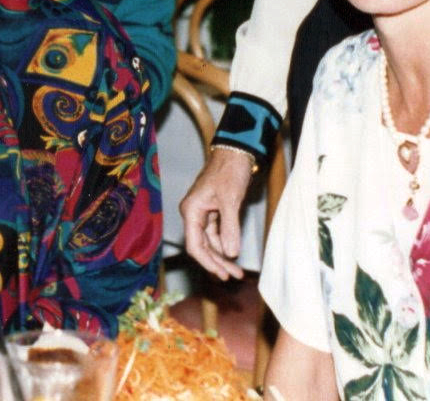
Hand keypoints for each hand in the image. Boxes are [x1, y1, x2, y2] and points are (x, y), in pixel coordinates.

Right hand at [181, 146, 255, 279]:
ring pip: (211, 241)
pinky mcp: (214, 210)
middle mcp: (194, 213)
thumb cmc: (229, 171)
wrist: (236, 153)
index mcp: (191, 210)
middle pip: (202, 246)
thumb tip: (230, 253)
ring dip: (223, 256)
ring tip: (237, 270)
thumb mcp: (231, 200)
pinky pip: (217, 233)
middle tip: (233, 276)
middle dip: (217, 262)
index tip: (222, 275)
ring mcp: (203, 212)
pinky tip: (234, 253)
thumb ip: (230, 227)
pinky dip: (226, 243)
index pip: (195, 245)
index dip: (208, 263)